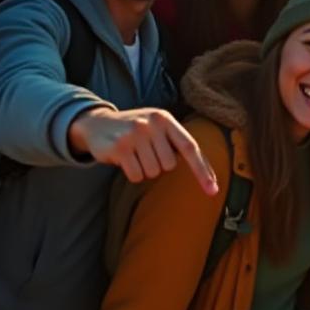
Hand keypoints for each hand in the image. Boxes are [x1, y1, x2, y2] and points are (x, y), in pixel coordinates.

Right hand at [69, 107, 217, 194]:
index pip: (190, 147)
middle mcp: (152, 123)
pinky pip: (136, 175)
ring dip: (143, 169)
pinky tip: (123, 159)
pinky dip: (131, 173)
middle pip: (168, 165)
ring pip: (152, 172)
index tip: (213, 190)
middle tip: (144, 152)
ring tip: (133, 154)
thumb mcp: (157, 127)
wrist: (97, 123)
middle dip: (157, 164)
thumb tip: (208, 175)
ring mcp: (135, 134)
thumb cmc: (136, 130)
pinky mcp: (120, 147)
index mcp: (165, 119)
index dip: (203, 170)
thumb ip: (177, 143)